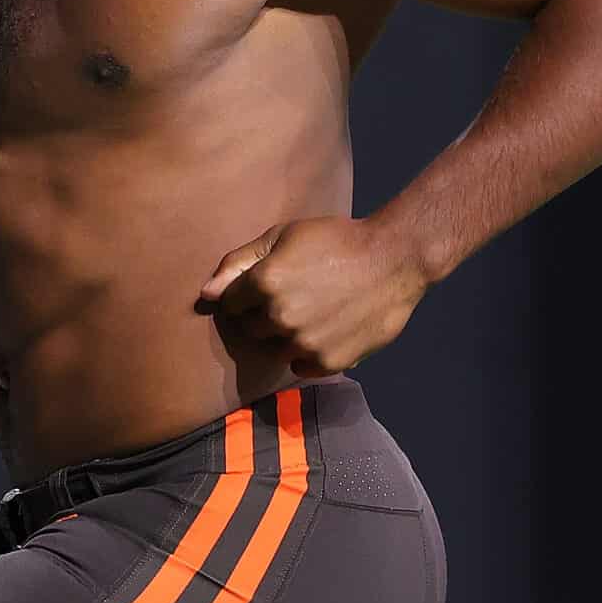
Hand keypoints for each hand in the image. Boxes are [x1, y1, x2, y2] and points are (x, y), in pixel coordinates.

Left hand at [197, 215, 430, 377]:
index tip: (267, 285)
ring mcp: (304, 343)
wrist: (395, 258)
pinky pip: (300, 367)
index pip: (230, 304)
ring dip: (286, 336)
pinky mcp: (328, 362)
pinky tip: (326, 330)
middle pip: (250, 329)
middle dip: (264, 316)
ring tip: (313, 312)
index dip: (246, 295)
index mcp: (264, 283)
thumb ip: (239, 263)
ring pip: (274, 350)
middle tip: (295, 296)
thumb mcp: (284, 236)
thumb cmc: (337, 241)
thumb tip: (206, 293)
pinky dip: (307, 354)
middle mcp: (280, 317)